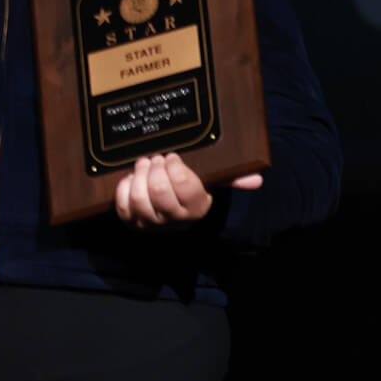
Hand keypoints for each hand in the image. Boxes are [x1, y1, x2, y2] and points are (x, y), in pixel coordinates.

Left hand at [112, 153, 261, 227]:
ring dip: (139, 175)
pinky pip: (122, 206)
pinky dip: (123, 188)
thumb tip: (257, 179)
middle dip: (155, 168)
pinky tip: (131, 177)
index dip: (175, 166)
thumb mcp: (212, 184)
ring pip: (139, 197)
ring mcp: (151, 224)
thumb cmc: (191, 192)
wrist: (171, 216)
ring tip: (144, 163)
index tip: (173, 156)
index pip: (184, 185)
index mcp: (196, 208)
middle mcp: (174, 220)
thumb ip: (233, 179)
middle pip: (159, 190)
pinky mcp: (132, 223)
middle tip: (157, 157)